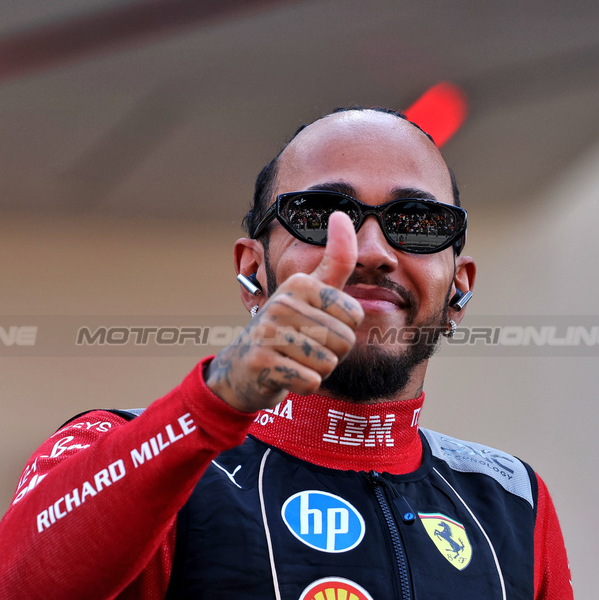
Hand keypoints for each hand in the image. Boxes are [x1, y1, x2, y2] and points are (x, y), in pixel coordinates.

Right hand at [207, 211, 363, 412]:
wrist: (243, 368)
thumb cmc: (286, 328)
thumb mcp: (310, 291)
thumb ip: (335, 259)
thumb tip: (341, 214)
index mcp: (299, 283)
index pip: (355, 315)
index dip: (344, 329)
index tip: (318, 327)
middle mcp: (282, 303)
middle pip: (344, 341)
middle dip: (331, 353)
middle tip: (305, 348)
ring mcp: (268, 332)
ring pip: (328, 363)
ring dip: (316, 370)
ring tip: (295, 360)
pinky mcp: (261, 362)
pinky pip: (310, 382)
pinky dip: (303, 385)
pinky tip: (286, 375)